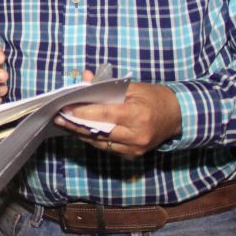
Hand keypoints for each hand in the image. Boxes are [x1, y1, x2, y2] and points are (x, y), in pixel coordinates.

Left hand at [55, 81, 180, 157]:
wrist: (177, 116)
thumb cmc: (154, 97)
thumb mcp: (134, 87)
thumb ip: (107, 86)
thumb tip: (85, 80)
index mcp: (138, 115)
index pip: (104, 115)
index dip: (83, 112)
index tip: (65, 108)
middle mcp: (136, 135)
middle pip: (99, 131)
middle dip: (76, 124)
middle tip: (58, 117)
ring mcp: (135, 148)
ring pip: (100, 142)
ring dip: (80, 133)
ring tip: (64, 124)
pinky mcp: (133, 155)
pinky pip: (107, 148)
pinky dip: (93, 139)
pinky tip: (80, 131)